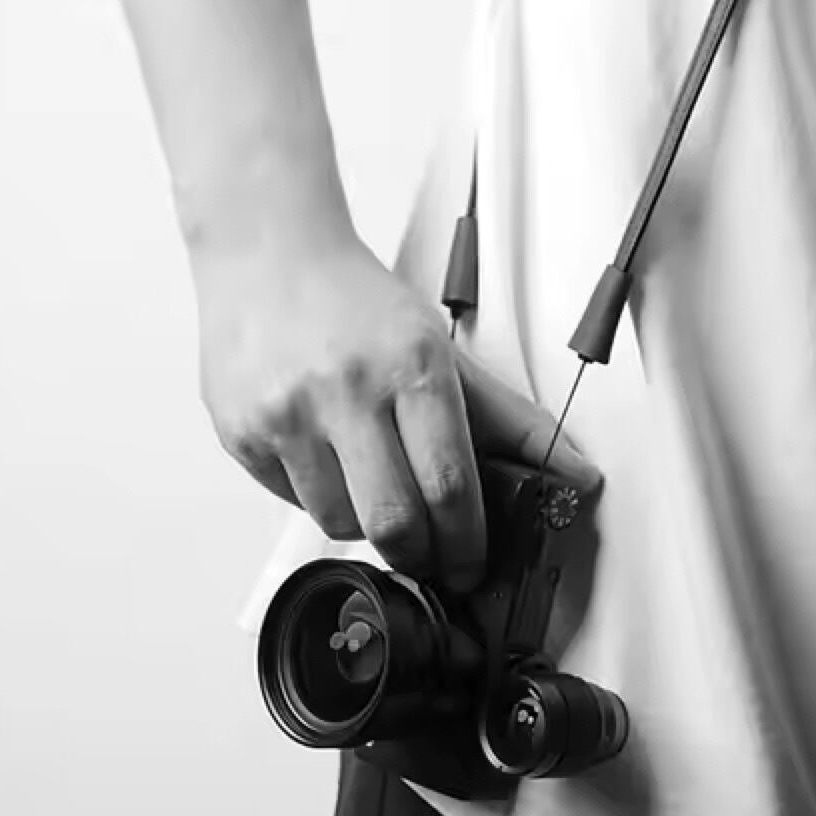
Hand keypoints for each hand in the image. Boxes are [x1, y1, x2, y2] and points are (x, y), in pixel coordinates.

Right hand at [194, 234, 600, 591]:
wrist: (267, 253)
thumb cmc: (357, 301)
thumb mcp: (441, 347)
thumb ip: (507, 419)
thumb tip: (574, 474)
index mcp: (411, 365)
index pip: (450, 484)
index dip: (466, 542)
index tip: (471, 563)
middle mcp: (346, 389)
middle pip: (393, 521)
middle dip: (420, 554)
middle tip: (430, 555)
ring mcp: (287, 414)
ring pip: (339, 521)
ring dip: (365, 522)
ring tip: (370, 479)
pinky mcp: (241, 432)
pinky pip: (292, 501)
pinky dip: (318, 494)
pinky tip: (323, 452)